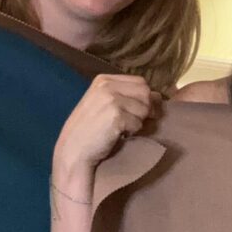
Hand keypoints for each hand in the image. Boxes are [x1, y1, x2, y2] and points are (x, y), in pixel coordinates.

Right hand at [52, 74, 161, 200]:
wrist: (73, 151)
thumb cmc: (89, 129)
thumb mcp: (104, 104)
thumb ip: (127, 95)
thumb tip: (158, 96)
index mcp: (104, 80)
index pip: (140, 82)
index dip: (145, 98)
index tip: (138, 111)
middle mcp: (107, 85)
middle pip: (145, 92)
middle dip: (145, 109)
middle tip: (132, 122)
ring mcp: (111, 100)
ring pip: (144, 108)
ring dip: (138, 121)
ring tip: (122, 128)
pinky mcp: (116, 116)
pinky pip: (139, 123)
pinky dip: (132, 131)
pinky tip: (118, 135)